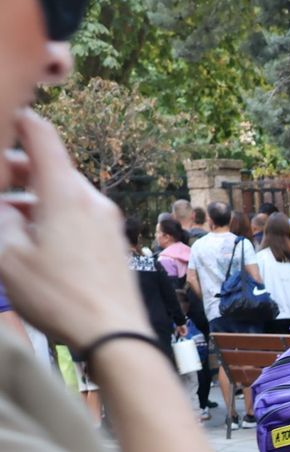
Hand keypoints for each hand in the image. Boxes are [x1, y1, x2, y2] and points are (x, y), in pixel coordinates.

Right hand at [0, 112, 146, 351]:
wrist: (116, 336)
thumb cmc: (61, 297)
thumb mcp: (9, 256)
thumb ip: (0, 218)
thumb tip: (6, 204)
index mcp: (65, 193)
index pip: (42, 137)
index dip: (20, 121)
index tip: (6, 115)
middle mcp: (92, 201)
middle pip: (52, 168)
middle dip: (18, 169)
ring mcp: (108, 222)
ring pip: (64, 194)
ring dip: (34, 197)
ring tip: (7, 217)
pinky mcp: (114, 243)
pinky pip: (79, 217)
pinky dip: (54, 216)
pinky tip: (35, 240)